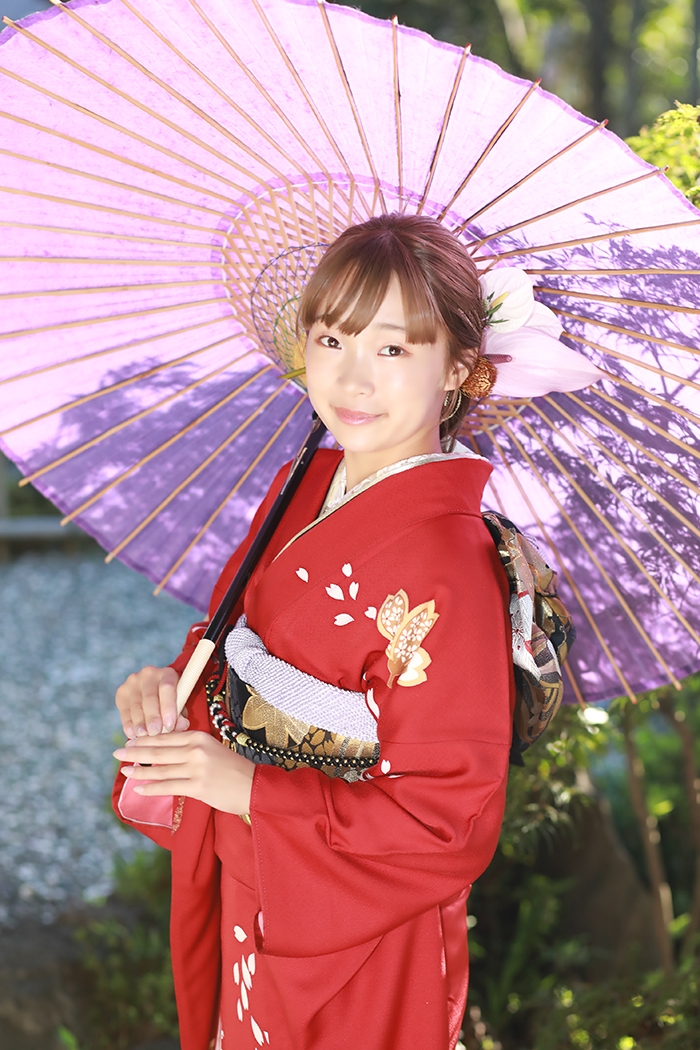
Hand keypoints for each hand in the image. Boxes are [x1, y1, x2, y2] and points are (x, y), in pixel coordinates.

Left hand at [113, 731, 254, 814]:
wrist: (254, 786)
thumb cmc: (232, 768)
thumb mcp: (212, 749)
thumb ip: (190, 747)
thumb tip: (164, 750)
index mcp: (199, 737)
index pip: (165, 737)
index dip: (145, 739)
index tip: (130, 741)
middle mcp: (196, 750)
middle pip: (158, 751)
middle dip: (135, 752)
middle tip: (117, 753)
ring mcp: (196, 769)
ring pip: (160, 769)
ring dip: (139, 770)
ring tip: (125, 770)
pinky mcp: (197, 787)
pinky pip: (168, 787)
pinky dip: (151, 788)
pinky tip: (139, 788)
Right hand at [115, 665, 189, 738]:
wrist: (154, 689)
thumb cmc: (170, 699)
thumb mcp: (179, 703)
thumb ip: (181, 714)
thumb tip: (182, 725)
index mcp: (167, 674)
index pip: (167, 688)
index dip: (168, 707)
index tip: (169, 725)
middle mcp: (149, 674)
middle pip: (149, 697)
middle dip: (152, 717)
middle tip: (155, 732)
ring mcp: (133, 682)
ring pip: (136, 705)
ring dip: (140, 723)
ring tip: (143, 736)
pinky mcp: (122, 692)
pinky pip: (124, 710)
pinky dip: (128, 724)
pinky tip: (132, 734)